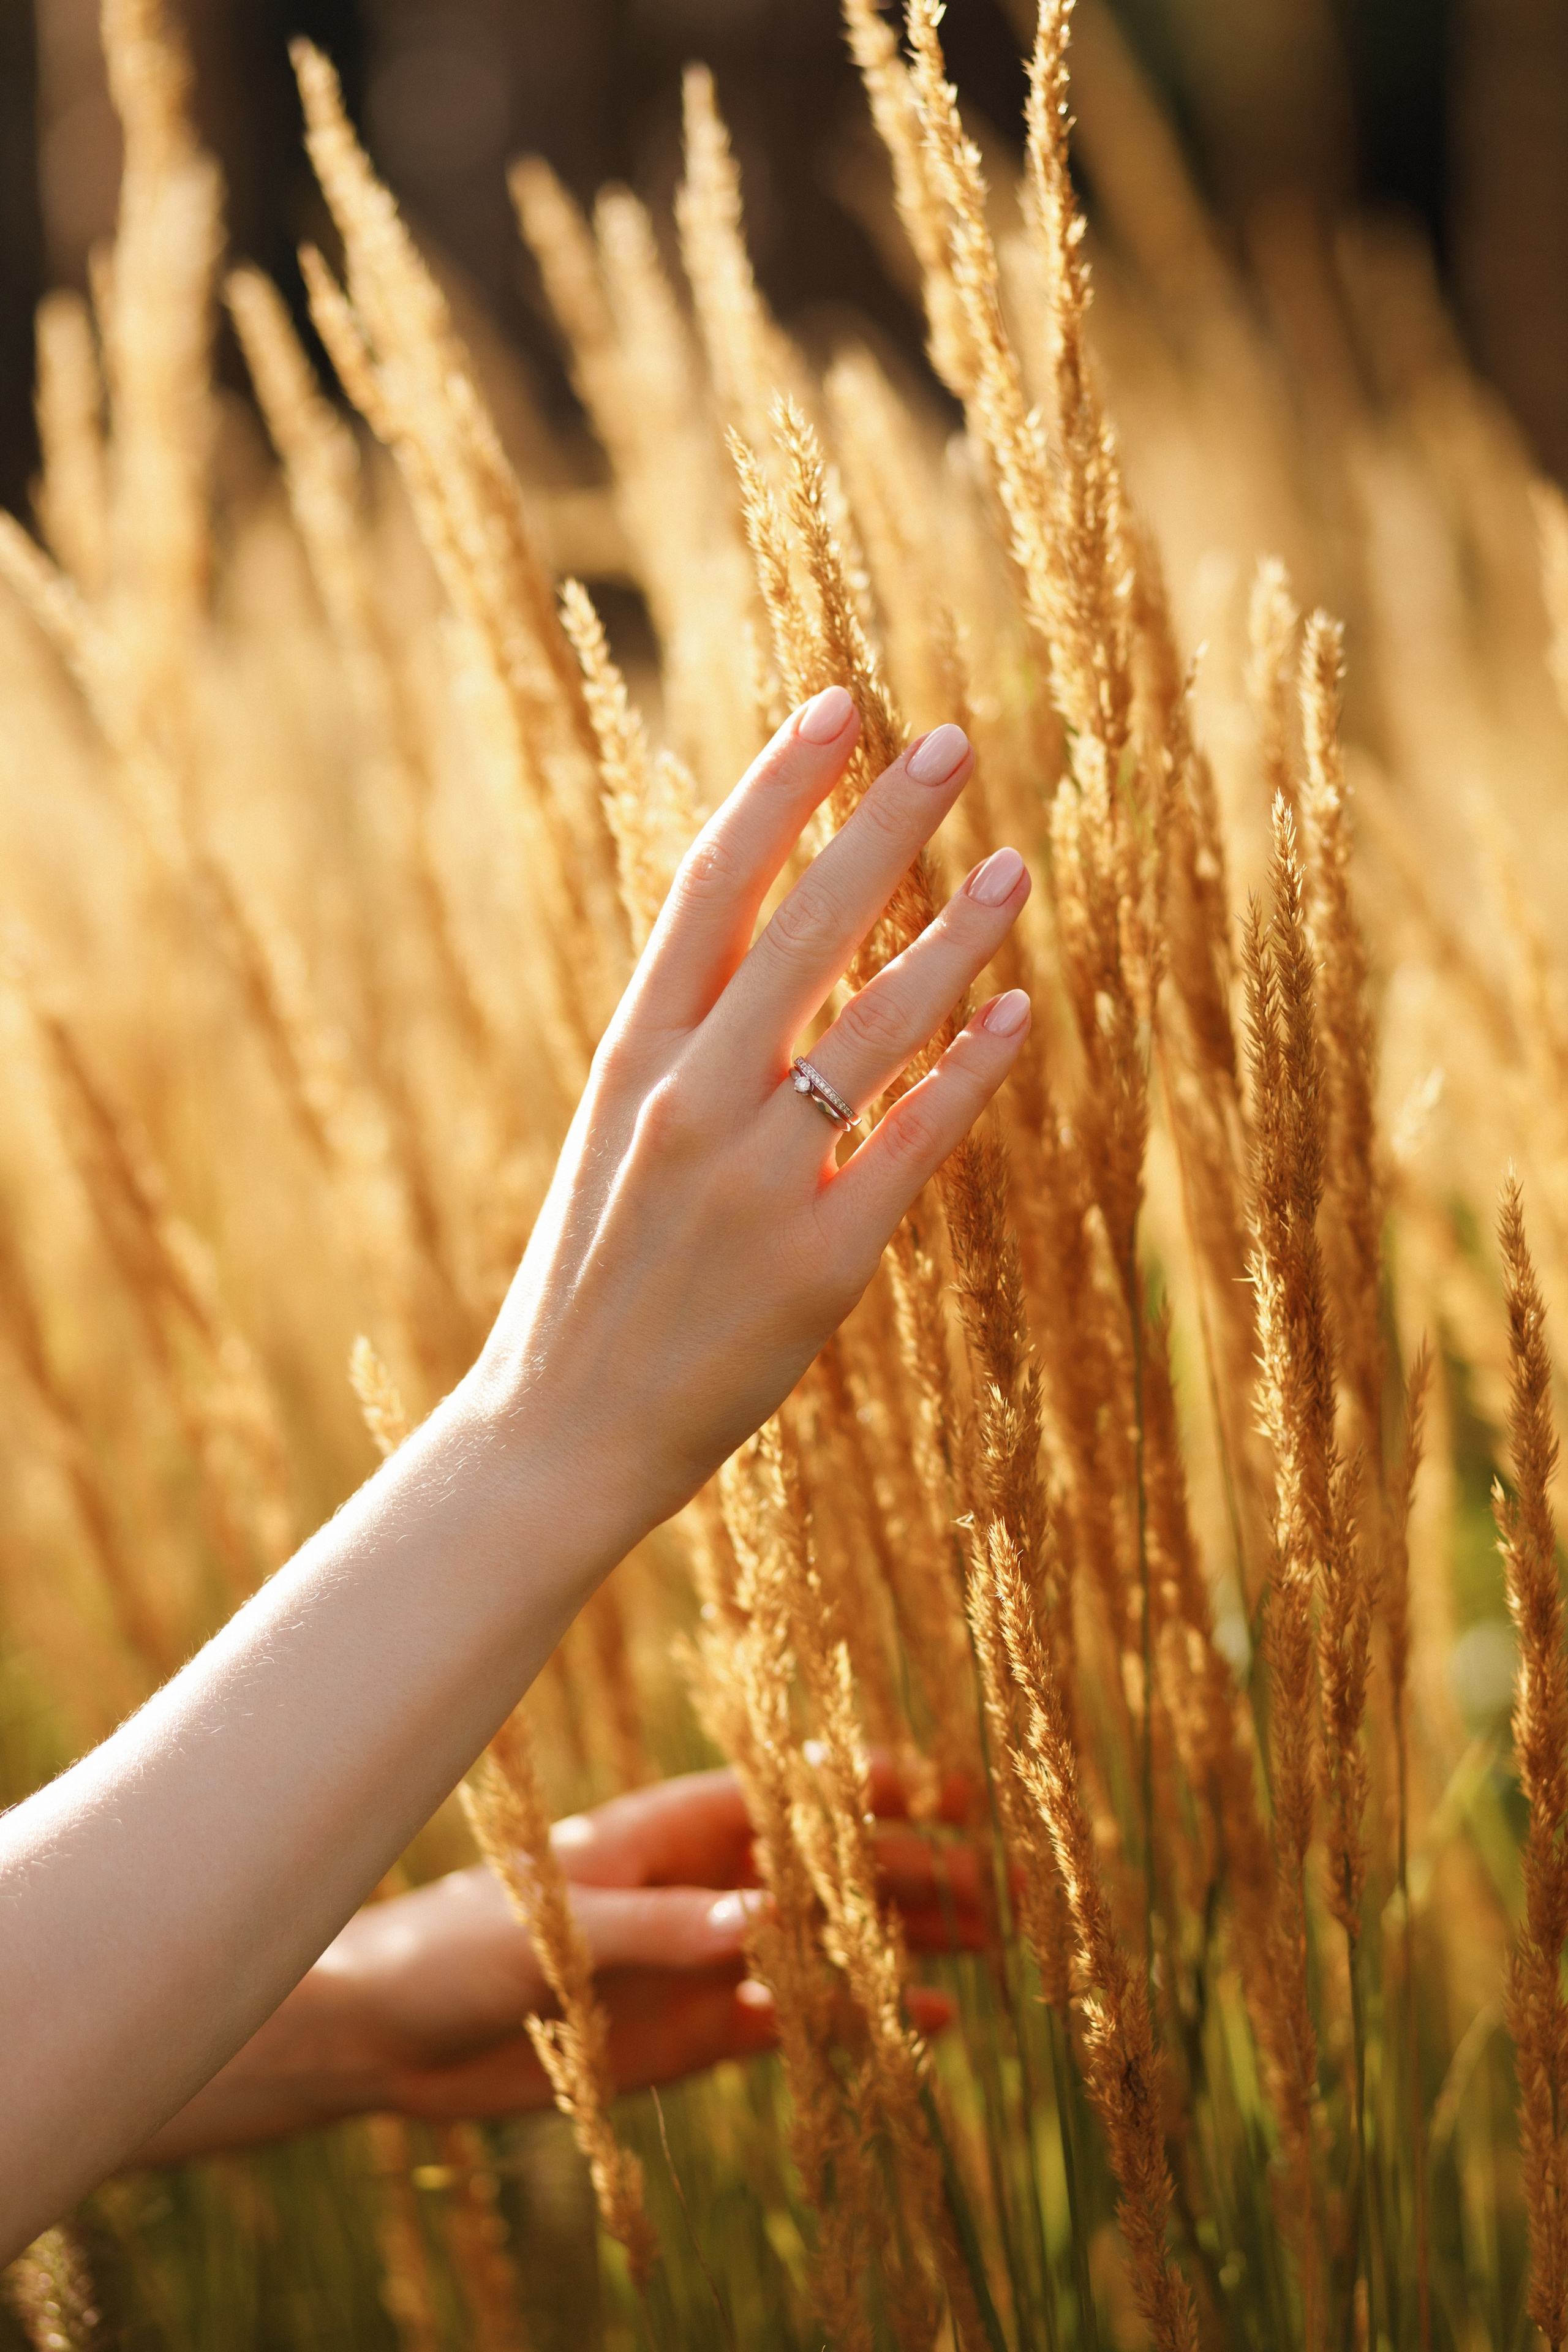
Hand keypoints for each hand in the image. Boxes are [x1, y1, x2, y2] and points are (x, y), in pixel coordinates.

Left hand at [132, 1763, 984, 2161]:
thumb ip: (662, 1928)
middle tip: (1004, 1886)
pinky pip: (795, 2019)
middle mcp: (702, 1884)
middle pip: (829, 1869)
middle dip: (915, 1872)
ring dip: (905, 1942)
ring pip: (829, 1942)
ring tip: (991, 1948)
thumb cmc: (460, 1943)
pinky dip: (856, 2021)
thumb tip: (764, 1924)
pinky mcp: (697, 2028)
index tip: (951, 1793)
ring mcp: (706, 1955)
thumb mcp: (558, 1927)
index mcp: (671, 1827)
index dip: (871, 1788)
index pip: (791, 1793)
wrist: (396, 2034)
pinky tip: (924, 2027)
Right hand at [469, 691, 1031, 1558]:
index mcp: (631, 1058)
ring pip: (871, 1024)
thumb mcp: (615, 1136)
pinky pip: (912, 1143)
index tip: (836, 708)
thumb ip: (685, 1046)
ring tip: (1012, 866)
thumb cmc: (592, 1279)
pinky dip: (970, 1072)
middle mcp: (690, 1100)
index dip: (776, 787)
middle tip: (948, 742)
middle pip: (799, 926)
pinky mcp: (819, 1262)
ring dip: (950, 936)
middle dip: (878, 823)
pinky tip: (1021, 1015)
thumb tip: (764, 948)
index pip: (708, 888)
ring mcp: (755, 1181)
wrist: (559, 1431)